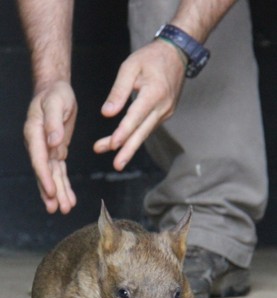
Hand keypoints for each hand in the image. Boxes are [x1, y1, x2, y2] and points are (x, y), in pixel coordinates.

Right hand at [24, 81, 77, 213]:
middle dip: (51, 192)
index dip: (44, 177)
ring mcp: (46, 150)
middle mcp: (38, 145)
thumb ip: (53, 122)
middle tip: (57, 209)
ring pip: (52, 175)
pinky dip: (64, 184)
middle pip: (44, 172)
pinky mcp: (56, 151)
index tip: (51, 192)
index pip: (39, 159)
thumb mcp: (56, 103)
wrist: (54, 90)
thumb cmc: (55, 94)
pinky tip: (69, 198)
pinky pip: (60, 171)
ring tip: (65, 209)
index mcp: (34, 133)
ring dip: (58, 192)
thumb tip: (54, 141)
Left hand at [93, 39, 185, 169]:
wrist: (177, 54)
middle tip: (117, 165)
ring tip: (115, 161)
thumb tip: (106, 114)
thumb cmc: (151, 58)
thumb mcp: (130, 67)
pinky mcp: (164, 114)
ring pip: (144, 133)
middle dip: (128, 150)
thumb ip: (118, 91)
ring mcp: (165, 112)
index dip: (124, 131)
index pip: (136, 116)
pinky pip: (148, 128)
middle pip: (143, 132)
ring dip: (129, 147)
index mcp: (154, 93)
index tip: (113, 145)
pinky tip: (125, 145)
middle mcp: (162, 106)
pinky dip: (136, 137)